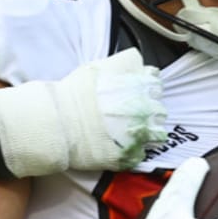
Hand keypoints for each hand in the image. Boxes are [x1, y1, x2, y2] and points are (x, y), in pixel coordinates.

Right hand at [0, 49, 167, 176]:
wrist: (57, 122)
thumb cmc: (74, 94)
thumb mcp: (99, 68)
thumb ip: (123, 64)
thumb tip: (136, 63)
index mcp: (139, 86)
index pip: (156, 85)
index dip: (146, 89)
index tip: (136, 94)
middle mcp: (144, 110)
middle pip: (160, 111)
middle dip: (148, 112)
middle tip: (130, 114)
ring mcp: (138, 135)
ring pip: (156, 135)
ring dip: (145, 133)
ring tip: (128, 132)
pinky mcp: (129, 156)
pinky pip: (141, 154)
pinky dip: (133, 151)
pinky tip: (119, 145)